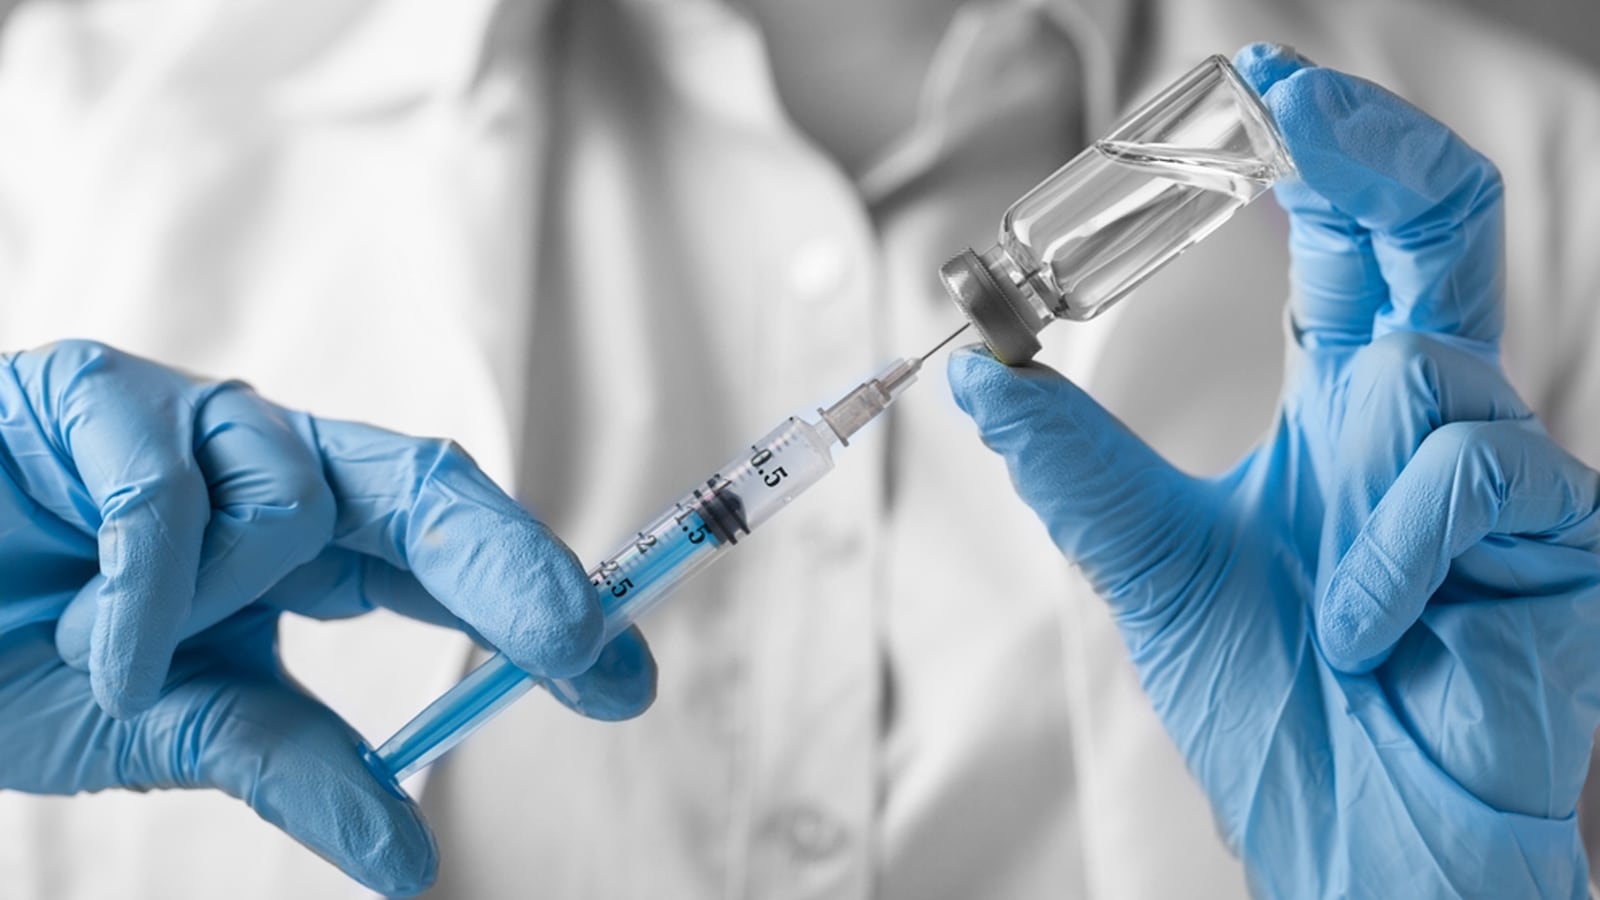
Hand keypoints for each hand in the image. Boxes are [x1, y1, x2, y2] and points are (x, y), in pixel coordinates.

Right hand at [0, 340, 655, 895]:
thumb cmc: (24, 655)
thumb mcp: (178, 727)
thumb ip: (294, 767)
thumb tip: (409, 860)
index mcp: (309, 544)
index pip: (452, 560)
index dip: (539, 606)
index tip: (620, 681)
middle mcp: (274, 470)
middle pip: (430, 490)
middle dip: (512, 567)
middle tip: (583, 642)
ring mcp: (193, 422)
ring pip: (295, 497)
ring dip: (221, 603)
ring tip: (124, 659)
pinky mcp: (96, 393)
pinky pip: (165, 492)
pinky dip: (137, 593)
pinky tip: (87, 637)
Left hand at [949, 44, 1599, 897]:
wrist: (1358, 845)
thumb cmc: (1278, 708)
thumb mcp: (1150, 565)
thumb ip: (1078, 463)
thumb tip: (978, 374)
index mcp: (1346, 408)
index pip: (1354, 241)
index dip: (1320, 153)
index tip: (1253, 91)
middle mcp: (1431, 419)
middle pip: (1441, 227)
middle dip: (1372, 149)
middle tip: (1293, 102)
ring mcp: (1504, 475)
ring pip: (1431, 367)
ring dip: (1355, 470)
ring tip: (1327, 591)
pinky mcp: (1559, 540)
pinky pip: (1471, 475)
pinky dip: (1394, 551)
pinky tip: (1374, 625)